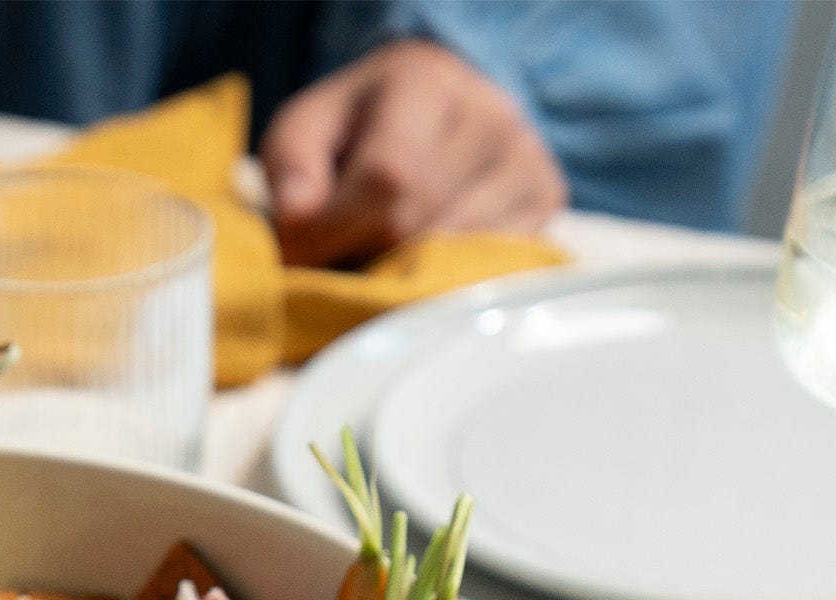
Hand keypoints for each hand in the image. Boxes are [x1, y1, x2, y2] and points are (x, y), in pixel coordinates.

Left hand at [260, 39, 564, 267]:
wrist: (435, 109)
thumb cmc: (357, 129)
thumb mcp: (306, 130)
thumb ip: (290, 170)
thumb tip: (299, 225)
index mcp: (427, 84)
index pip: (388, 178)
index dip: (335, 230)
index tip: (302, 250)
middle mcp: (491, 116)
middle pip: (416, 226)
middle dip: (364, 255)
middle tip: (344, 251)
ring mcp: (527, 160)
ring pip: (452, 258)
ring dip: (401, 274)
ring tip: (382, 252)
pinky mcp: (545, 201)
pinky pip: (487, 269)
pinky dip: (442, 280)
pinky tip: (424, 259)